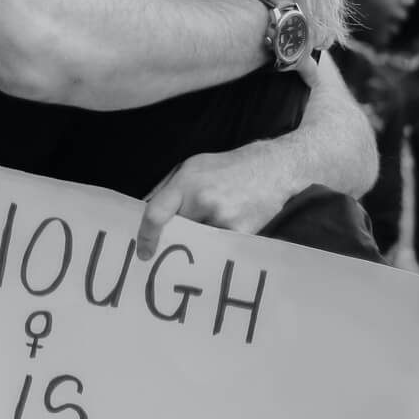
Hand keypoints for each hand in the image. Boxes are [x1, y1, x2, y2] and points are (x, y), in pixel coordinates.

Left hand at [138, 144, 297, 259]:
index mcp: (187, 183)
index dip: (146, 236)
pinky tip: (230, 224)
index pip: (156, 214)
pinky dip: (218, 242)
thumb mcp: (193, 166)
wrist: (274, 168)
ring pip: (198, 243)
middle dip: (176, 237)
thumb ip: (169, 190)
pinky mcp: (241, 233)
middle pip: (178, 233)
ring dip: (199, 239)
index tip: (144, 252)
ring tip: (215, 220)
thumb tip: (148, 216)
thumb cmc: (229, 167)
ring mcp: (223, 219)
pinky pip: (219, 246)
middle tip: (178, 239)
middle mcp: (203, 201)